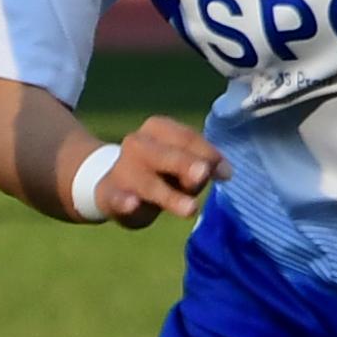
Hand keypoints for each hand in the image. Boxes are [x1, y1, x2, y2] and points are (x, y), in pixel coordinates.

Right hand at [77, 115, 215, 225]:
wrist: (113, 185)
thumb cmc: (159, 171)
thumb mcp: (181, 162)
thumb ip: (201, 163)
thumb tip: (226, 172)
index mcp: (157, 128)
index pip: (186, 138)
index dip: (207, 154)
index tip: (226, 174)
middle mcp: (137, 144)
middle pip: (166, 155)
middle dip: (185, 164)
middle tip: (202, 174)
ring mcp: (121, 170)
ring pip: (147, 183)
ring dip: (169, 195)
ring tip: (190, 208)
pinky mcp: (109, 195)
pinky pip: (117, 198)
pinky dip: (124, 202)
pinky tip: (132, 204)